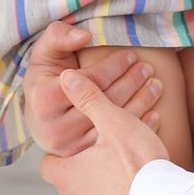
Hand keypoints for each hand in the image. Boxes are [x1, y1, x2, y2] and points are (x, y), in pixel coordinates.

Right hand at [22, 21, 165, 156]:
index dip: (114, 66)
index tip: (130, 55)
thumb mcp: (45, 53)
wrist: (39, 117)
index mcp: (44, 101)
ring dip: (141, 101)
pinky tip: (153, 110)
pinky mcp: (84, 159)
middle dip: (131, 81)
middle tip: (147, 68)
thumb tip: (85, 36)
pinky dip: (140, 125)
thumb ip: (59, 36)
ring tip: (154, 84)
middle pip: (105, 101)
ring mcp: (70, 147)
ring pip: (116, 122)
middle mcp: (55, 128)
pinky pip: (119, 142)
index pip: (90, 81)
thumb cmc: (45, 79)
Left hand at [39, 72, 170, 194]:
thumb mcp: (115, 125)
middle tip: (112, 165)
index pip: (51, 164)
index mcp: (67, 175)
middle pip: (70, 186)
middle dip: (87, 176)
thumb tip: (66, 77)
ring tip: (129, 184)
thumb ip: (90, 99)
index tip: (85, 150)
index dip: (66, 156)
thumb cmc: (140, 168)